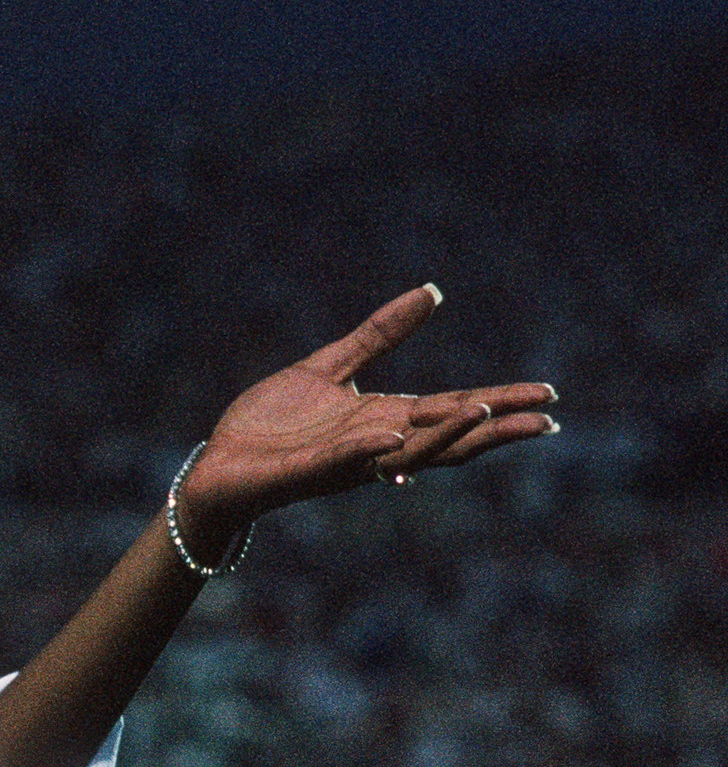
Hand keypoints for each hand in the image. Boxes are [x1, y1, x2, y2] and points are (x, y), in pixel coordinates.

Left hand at [175, 285, 559, 551]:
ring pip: (406, 455)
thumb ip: (379, 335)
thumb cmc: (271, 425)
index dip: (499, 402)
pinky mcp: (305, 473)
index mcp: (383, 420)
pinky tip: (391, 435)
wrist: (218, 464)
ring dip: (445, 437)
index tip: (548, 396)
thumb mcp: (329, 368)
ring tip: (485, 413)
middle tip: (545, 420)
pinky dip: (366, 451)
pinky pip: (342, 462)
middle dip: (494, 429)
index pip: (453, 410)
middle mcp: (374, 446)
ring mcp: (343, 463)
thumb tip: (432, 292)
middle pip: (447, 439)